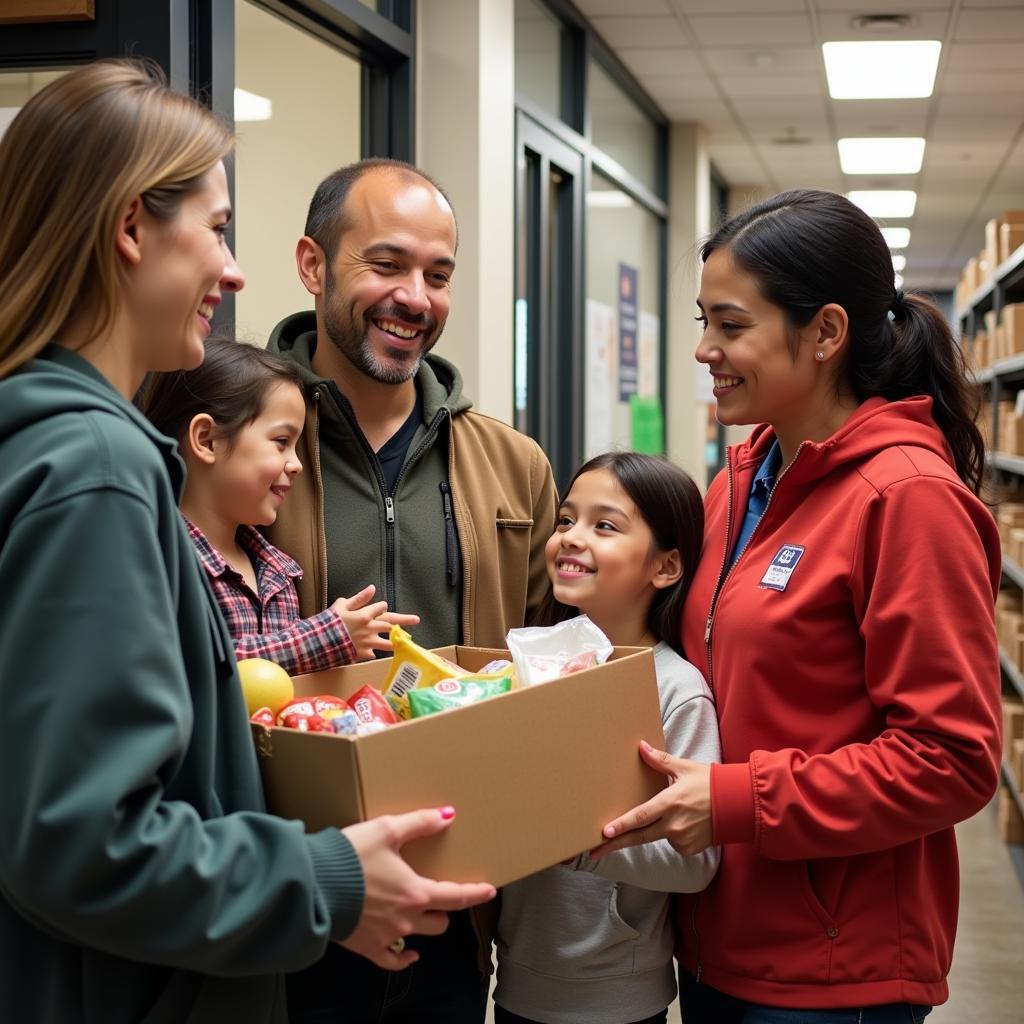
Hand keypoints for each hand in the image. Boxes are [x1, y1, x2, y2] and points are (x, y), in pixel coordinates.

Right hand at [329, 585, 419, 659]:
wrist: (318, 643)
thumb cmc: (328, 622)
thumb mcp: (342, 606)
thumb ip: (359, 598)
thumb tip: (372, 588)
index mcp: (364, 615)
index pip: (382, 608)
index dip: (382, 607)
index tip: (382, 608)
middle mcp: (369, 628)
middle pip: (391, 623)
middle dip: (405, 620)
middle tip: (416, 619)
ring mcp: (367, 643)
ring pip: (388, 643)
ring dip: (397, 641)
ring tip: (406, 641)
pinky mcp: (363, 654)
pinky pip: (374, 654)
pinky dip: (375, 652)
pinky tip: (376, 652)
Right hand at [338, 807, 495, 969]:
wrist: (313, 886)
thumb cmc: (350, 856)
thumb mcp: (387, 829)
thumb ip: (420, 823)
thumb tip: (448, 815)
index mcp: (416, 892)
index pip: (456, 897)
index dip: (475, 894)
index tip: (489, 891)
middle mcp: (406, 920)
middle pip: (440, 921)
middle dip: (444, 908)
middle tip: (440, 894)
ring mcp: (387, 937)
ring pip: (419, 937)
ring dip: (424, 925)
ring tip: (421, 912)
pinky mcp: (367, 948)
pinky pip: (392, 961)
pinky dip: (403, 957)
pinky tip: (409, 953)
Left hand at [591, 741, 713, 857]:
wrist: (738, 804)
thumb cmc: (710, 783)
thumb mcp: (684, 768)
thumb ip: (660, 761)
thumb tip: (641, 747)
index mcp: (670, 802)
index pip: (640, 817)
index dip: (621, 825)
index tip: (605, 833)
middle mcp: (673, 824)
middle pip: (639, 837)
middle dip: (616, 844)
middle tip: (595, 851)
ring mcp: (682, 839)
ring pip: (658, 836)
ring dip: (658, 828)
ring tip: (680, 812)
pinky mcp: (689, 849)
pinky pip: (673, 843)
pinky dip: (674, 834)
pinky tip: (687, 822)